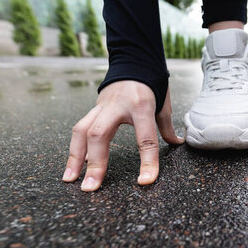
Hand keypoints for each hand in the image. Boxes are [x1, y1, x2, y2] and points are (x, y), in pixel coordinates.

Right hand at [62, 81, 183, 190]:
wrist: (133, 59)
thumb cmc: (152, 83)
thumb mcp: (163, 104)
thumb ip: (166, 127)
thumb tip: (177, 143)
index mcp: (142, 105)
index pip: (146, 138)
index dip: (147, 161)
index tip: (145, 182)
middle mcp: (117, 106)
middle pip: (100, 134)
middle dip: (95, 163)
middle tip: (91, 188)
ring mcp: (101, 106)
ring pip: (81, 131)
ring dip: (74, 158)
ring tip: (71, 180)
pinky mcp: (93, 108)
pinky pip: (79, 129)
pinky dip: (75, 149)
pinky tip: (72, 168)